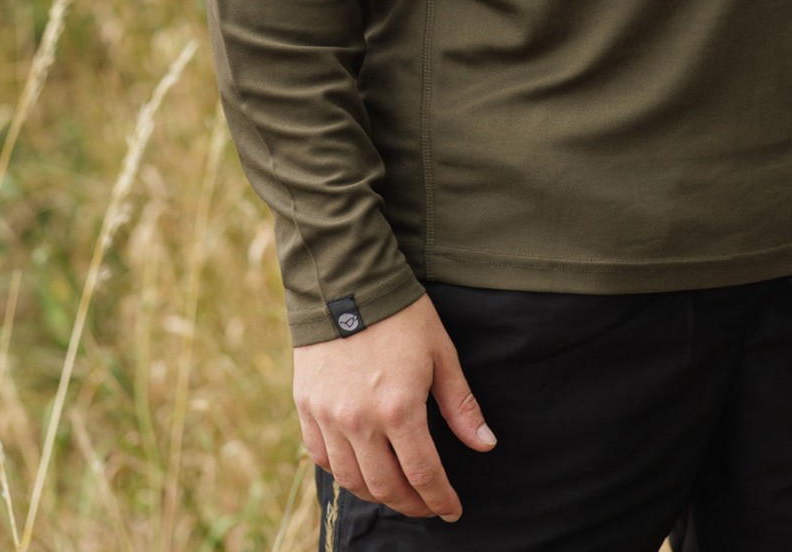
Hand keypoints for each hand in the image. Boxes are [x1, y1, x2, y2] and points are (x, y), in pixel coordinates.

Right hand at [293, 292, 497, 520]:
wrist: (345, 281)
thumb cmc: (401, 315)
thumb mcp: (440, 353)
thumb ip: (460, 405)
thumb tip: (485, 444)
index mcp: (399, 409)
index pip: (423, 474)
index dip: (440, 498)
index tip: (452, 509)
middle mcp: (360, 422)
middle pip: (386, 487)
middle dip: (412, 504)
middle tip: (427, 504)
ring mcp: (328, 417)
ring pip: (351, 480)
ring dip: (377, 494)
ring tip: (396, 491)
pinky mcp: (306, 407)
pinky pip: (321, 457)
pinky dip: (342, 472)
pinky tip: (358, 469)